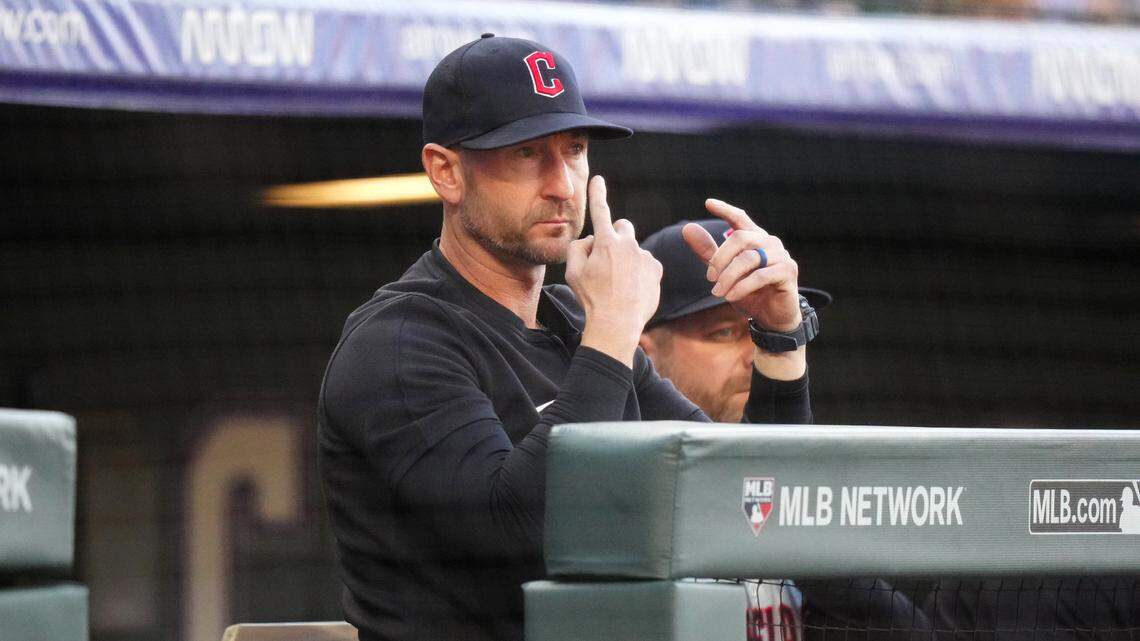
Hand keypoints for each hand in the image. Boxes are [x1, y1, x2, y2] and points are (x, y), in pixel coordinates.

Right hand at [566, 176, 662, 366]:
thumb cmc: (591, 298)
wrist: (617, 324)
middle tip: (608, 259)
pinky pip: (646, 263)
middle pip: (623, 227)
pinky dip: (639, 271)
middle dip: (616, 237)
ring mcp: (644, 256)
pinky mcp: (656, 270)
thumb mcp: (572, 272)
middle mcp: (628, 244)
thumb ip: (578, 248)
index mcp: (605, 242)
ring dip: (627, 258)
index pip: (600, 210)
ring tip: (619, 283)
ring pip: (634, 249)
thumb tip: (591, 239)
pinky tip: (632, 288)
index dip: (597, 193)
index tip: (598, 179)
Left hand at [682, 199, 799, 331]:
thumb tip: (687, 228)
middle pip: (740, 238)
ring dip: (728, 277)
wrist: (773, 318)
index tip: (708, 203)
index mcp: (755, 239)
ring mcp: (781, 256)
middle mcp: (770, 243)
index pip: (740, 218)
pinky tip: (730, 296)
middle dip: (720, 258)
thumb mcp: (724, 273)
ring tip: (717, 292)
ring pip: (749, 258)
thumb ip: (708, 252)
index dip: (725, 210)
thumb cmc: (749, 293)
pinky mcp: (788, 271)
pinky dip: (742, 287)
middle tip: (709, 278)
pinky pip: (760, 275)